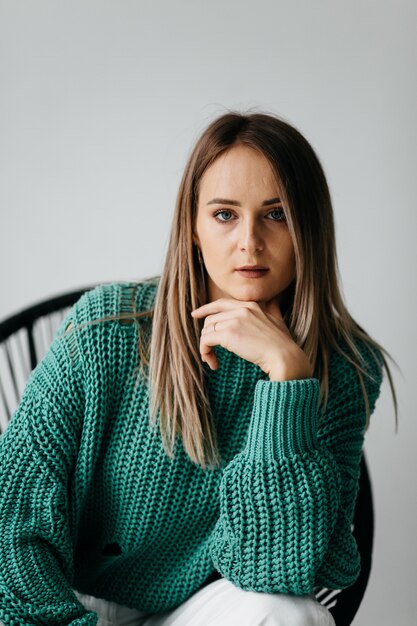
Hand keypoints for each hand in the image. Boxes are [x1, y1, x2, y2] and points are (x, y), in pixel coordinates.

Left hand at [191, 297, 312, 381]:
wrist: (284, 357)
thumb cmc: (282, 344)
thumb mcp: (278, 320)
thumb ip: (272, 309)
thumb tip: (273, 300)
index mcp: (250, 305)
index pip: (220, 303)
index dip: (206, 309)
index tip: (195, 315)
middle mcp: (241, 309)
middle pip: (210, 319)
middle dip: (207, 335)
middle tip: (210, 351)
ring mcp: (234, 321)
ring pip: (206, 331)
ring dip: (206, 347)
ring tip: (213, 360)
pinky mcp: (228, 334)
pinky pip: (206, 341)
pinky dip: (205, 353)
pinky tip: (213, 363)